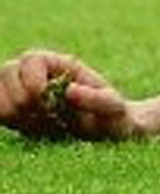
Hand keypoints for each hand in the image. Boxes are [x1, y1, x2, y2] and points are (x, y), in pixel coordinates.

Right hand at [0, 50, 141, 141]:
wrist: (105, 134)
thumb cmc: (113, 117)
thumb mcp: (115, 109)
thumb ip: (98, 99)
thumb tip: (69, 91)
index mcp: (60, 63)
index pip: (30, 60)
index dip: (34, 83)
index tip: (49, 105)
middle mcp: (36, 72)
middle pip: (6, 73)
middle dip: (23, 101)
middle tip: (46, 118)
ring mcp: (19, 90)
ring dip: (12, 113)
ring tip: (37, 124)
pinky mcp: (11, 110)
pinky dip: (6, 120)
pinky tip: (27, 128)